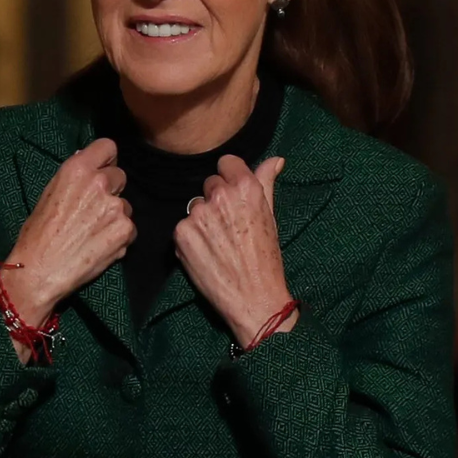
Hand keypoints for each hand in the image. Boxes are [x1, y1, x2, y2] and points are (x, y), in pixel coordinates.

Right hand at [2, 138, 135, 361]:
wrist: (38, 271)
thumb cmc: (37, 235)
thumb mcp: (50, 193)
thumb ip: (75, 178)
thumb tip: (90, 166)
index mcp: (77, 169)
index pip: (108, 146)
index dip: (106, 160)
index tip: (102, 171)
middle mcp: (99, 183)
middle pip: (120, 175)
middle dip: (112, 190)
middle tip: (94, 209)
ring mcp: (115, 206)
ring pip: (126, 204)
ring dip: (115, 216)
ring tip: (93, 233)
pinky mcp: (125, 230)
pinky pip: (130, 228)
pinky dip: (119, 237)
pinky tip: (100, 246)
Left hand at [174, 155, 296, 345]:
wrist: (254, 298)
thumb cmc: (266, 258)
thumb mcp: (270, 216)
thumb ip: (267, 182)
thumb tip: (275, 159)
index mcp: (245, 187)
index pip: (226, 162)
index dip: (230, 177)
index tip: (234, 194)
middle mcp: (220, 196)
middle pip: (210, 184)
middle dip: (217, 200)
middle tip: (229, 226)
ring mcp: (198, 214)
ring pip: (195, 205)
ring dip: (203, 218)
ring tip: (218, 242)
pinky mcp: (181, 233)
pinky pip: (183, 226)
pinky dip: (191, 237)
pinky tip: (206, 252)